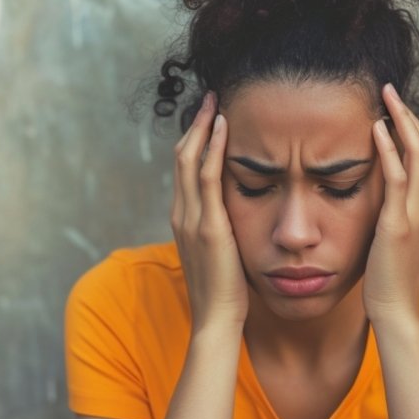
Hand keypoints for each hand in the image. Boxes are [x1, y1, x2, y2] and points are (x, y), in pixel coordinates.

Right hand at [171, 92, 248, 333]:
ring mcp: (192, 219)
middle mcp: (182, 214)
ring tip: (216, 102)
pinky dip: (214, 148)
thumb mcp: (220, 254)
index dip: (195, 140)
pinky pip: (207, 176)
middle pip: (181, 156)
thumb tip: (237, 218)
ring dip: (203, 127)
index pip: (184, 169)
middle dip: (196, 124)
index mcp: (184, 219)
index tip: (210, 118)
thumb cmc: (225, 293)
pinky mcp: (209, 226)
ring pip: (189, 159)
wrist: (217, 320)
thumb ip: (222, 231)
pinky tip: (225, 128)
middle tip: (211, 98)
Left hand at [363, 83, 418, 325]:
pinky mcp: (398, 222)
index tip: (392, 105)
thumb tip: (377, 199)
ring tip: (385, 95)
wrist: (396, 310)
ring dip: (401, 120)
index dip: (410, 127)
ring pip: (416, 153)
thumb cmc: (389, 278)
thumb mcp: (392, 238)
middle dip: (407, 114)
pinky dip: (389, 148)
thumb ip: (391, 215)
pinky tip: (377, 128)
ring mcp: (416, 212)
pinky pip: (397, 177)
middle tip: (389, 88)